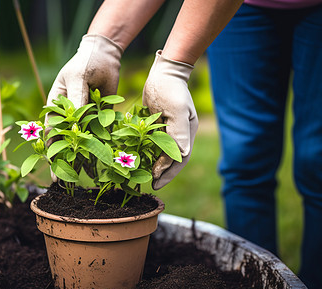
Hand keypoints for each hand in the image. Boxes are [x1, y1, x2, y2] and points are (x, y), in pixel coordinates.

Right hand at [46, 34, 122, 181]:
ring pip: (84, 142)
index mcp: (55, 107)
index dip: (50, 152)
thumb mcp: (77, 79)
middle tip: (67, 182)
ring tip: (88, 178)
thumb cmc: (85, 64)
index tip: (52, 170)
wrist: (106, 55)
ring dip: (86, 157)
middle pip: (66, 142)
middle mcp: (68, 116)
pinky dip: (102, 146)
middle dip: (67, 161)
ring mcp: (85, 118)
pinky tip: (105, 160)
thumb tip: (74, 123)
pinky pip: (100, 135)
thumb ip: (75, 100)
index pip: (50, 132)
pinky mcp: (100, 118)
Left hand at [143, 50, 197, 189]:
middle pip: (170, 159)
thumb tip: (183, 155)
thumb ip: (179, 133)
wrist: (163, 72)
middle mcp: (179, 135)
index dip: (168, 173)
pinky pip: (151, 142)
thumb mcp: (176, 111)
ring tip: (139, 174)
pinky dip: (144, 151)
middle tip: (147, 184)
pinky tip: (134, 157)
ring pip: (160, 153)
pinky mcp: (157, 125)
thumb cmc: (171, 89)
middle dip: (160, 172)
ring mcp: (168, 130)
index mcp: (187, 134)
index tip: (155, 184)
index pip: (179, 159)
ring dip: (151, 164)